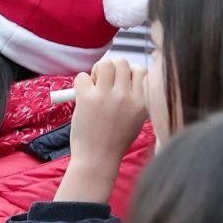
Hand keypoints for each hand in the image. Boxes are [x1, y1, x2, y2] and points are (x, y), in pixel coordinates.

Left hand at [55, 58, 146, 204]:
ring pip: (105, 64)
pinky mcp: (87, 98)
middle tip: (104, 84)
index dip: (129, 73)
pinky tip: (82, 96)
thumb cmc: (115, 142)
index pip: (140, 71)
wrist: (97, 160)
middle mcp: (126, 96)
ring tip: (94, 87)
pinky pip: (83, 76)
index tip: (120, 84)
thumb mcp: (135, 121)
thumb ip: (134, 99)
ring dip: (97, 72)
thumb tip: (124, 76)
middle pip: (122, 62)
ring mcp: (106, 96)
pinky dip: (81, 83)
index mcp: (141, 102)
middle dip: (112, 69)